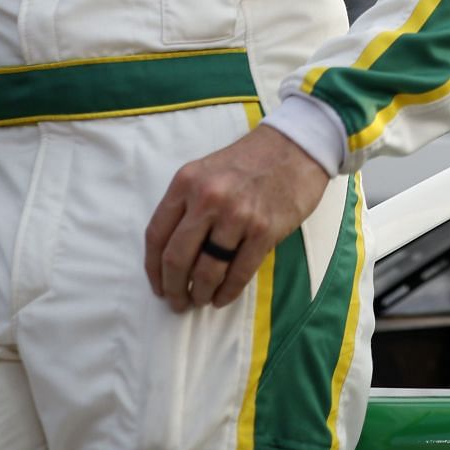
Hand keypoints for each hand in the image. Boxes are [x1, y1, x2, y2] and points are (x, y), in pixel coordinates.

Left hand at [144, 125, 329, 312]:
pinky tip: (222, 298)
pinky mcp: (264, 230)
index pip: (156, 235)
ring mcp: (237, 215)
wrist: (296, 147)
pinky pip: (239, 272)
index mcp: (186, 182)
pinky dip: (227, 292)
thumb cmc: (249, 162)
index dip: (152, 268)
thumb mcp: (207, 172)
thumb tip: (172, 256)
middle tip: (177, 303)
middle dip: (174, 288)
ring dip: (200, 293)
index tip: (158, 286)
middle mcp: (207, 198)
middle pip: (177, 258)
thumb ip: (187, 205)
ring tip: (200, 300)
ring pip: (207, 270)